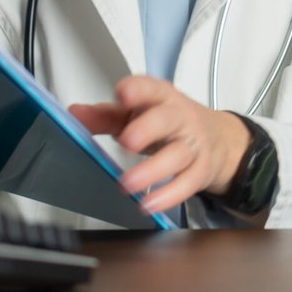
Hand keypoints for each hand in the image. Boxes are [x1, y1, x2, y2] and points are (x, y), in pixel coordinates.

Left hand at [69, 76, 250, 215]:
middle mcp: (180, 117)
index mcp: (160, 98)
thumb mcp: (135, 115)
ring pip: (178, 154)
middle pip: (167, 119)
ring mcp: (193, 144)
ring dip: (153, 170)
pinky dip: (169, 195)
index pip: (150, 88)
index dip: (138, 90)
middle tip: (127, 141)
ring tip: (127, 184)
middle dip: (148, 129)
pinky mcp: (201, 169)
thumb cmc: (166, 123)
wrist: (216, 138)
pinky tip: (149, 203)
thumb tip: (74, 114)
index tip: (123, 93)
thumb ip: (104, 116)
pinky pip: (187, 183)